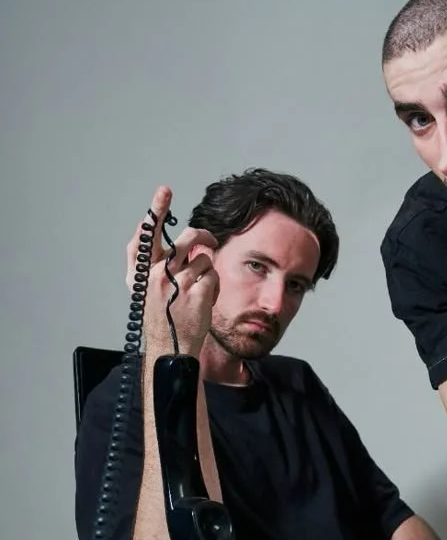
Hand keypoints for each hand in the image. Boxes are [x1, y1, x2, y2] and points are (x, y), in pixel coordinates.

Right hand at [125, 186, 219, 357]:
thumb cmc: (159, 316)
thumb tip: (170, 238)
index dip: (154, 211)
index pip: (145, 235)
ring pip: (203, 258)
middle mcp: (157, 275)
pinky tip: (204, 299)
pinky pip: (212, 275)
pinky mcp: (196, 294)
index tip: (164, 191)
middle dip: (202, 236)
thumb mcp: (143, 289)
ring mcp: (177, 284)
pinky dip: (213, 286)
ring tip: (198, 287)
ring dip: (206, 270)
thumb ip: (152, 262)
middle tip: (209, 240)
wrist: (170, 348)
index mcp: (142, 271)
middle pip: (186, 239)